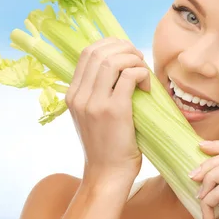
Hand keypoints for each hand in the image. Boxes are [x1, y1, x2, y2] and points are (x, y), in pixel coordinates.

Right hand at [66, 37, 150, 184]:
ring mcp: (94, 103)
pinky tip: (146, 87)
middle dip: (124, 48)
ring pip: (114, 60)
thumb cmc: (106, 145)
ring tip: (143, 73)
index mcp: (72, 94)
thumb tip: (119, 66)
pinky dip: (142, 74)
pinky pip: (129, 76)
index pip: (87, 52)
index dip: (110, 44)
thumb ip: (96, 91)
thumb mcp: (91, 115)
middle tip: (139, 60)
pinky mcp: (114, 111)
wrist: (107, 174)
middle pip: (99, 51)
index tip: (127, 54)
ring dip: (134, 59)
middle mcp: (79, 96)